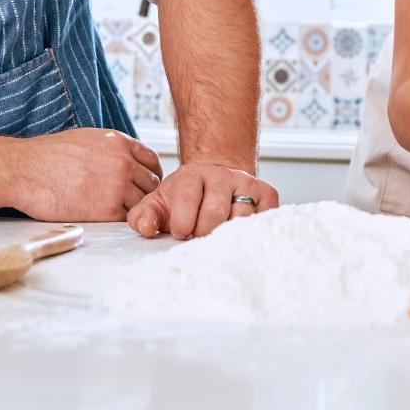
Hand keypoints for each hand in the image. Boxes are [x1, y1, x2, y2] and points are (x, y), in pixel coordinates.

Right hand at [0, 128, 162, 222]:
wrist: (24, 170)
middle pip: (151, 183)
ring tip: (117, 212)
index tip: (144, 184)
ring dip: (133, 209)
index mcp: (118, 142)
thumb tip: (121, 158)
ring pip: (141, 202)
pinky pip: (126, 217)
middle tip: (132, 202)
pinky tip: (106, 218)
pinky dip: (120, 220)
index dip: (150, 174)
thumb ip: (109, 148)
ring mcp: (118, 185)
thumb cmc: (46, 156)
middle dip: (144, 193)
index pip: (152, 160)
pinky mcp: (107, 209)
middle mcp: (123, 161)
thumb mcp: (85, 138)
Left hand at [128, 161, 277, 239]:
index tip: (179, 231)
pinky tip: (240, 230)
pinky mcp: (266, 192)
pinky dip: (254, 228)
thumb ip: (143, 216)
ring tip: (217, 234)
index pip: (188, 199)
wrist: (214, 175)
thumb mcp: (158, 202)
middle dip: (202, 232)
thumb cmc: (185, 196)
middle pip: (216, 213)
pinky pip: (266, 214)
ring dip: (227, 233)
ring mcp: (246, 183)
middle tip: (198, 234)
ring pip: (242, 217)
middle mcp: (222, 176)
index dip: (181, 223)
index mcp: (192, 175)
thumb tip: (145, 228)